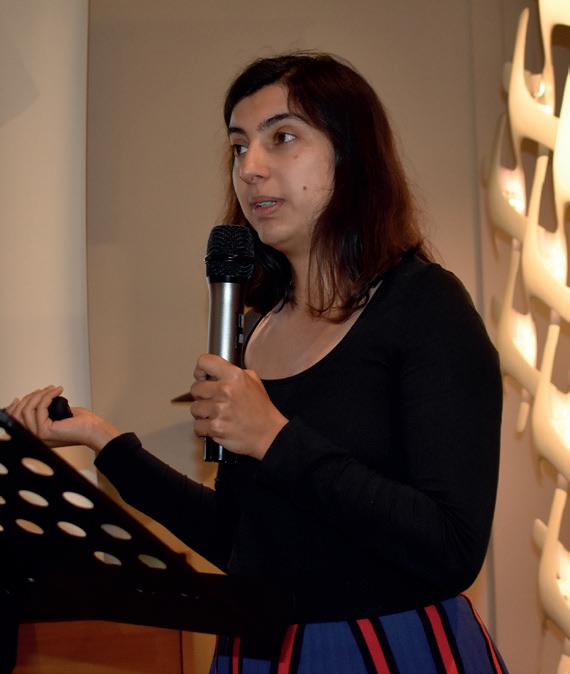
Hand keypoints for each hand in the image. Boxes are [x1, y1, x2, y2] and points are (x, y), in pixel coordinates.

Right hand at [5, 385, 119, 452]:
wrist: (94, 430)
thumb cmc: (83, 424)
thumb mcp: (58, 414)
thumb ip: (44, 410)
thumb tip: (35, 399)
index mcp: (37, 434)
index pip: (17, 419)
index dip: (17, 405)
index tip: (29, 394)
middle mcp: (35, 436)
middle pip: (19, 412)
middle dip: (32, 396)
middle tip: (46, 389)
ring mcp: (39, 435)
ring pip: (28, 409)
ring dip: (40, 394)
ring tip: (53, 389)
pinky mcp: (45, 431)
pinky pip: (40, 408)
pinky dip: (48, 395)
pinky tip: (57, 391)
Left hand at [190, 354, 287, 459]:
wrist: (269, 434)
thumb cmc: (262, 410)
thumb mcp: (254, 381)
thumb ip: (234, 372)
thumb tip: (215, 371)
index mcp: (235, 376)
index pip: (204, 362)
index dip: (200, 370)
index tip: (202, 377)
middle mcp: (226, 390)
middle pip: (195, 388)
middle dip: (201, 396)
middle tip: (212, 401)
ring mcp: (219, 409)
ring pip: (194, 408)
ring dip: (202, 413)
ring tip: (216, 415)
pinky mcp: (215, 427)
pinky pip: (197, 426)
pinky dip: (204, 428)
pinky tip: (216, 426)